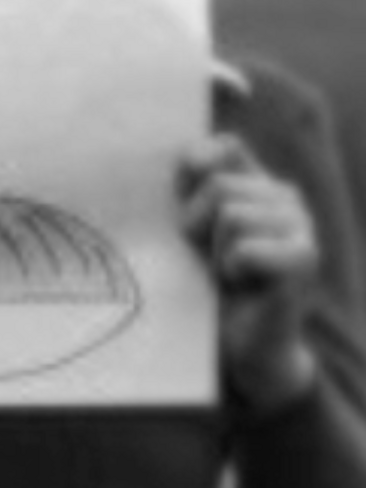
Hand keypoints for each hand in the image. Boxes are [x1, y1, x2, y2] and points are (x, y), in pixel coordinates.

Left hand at [181, 134, 322, 412]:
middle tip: (206, 256)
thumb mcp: (187, 227)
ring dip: (214, 250)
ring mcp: (301, 225)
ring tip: (225, 271)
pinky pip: (246, 249)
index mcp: (256, 182)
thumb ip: (188, 186)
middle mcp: (285, 196)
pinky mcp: (305, 259)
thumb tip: (191, 155)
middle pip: (219, 185)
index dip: (195, 167)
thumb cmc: (205, 280)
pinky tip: (242, 284)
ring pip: (232, 214)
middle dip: (195, 223)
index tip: (182, 207)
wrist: (239, 341)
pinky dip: (232, 269)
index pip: (225, 146)